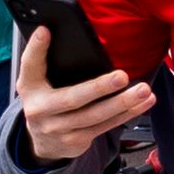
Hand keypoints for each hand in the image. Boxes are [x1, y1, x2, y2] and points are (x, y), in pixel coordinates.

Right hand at [14, 18, 153, 159]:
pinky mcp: (76, 141)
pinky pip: (106, 126)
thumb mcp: (39, 82)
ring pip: (95, 116)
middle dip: (99, 88)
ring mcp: (58, 128)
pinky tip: (144, 102)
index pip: (29, 65)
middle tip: (122, 76)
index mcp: (29, 87)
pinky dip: (128, 114)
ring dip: (123, 103)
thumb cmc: (47, 100)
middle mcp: (40, 110)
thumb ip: (47, 62)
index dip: (36, 48)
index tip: (45, 30)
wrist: (43, 143)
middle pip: (73, 98)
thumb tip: (60, 31)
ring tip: (143, 90)